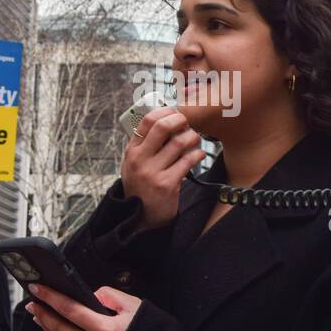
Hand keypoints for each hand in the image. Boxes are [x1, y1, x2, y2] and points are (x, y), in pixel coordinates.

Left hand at [23, 282, 140, 330]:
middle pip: (59, 328)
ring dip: (47, 328)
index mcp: (106, 330)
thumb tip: (93, 296)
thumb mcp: (137, 307)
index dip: (50, 297)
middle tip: (32, 302)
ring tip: (38, 316)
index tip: (37, 287)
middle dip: (43, 314)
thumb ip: (112, 296)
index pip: (69, 309)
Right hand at [120, 106, 205, 228]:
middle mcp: (139, 160)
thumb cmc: (141, 187)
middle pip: (163, 127)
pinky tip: (199, 155)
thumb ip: (146, 145)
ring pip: (179, 143)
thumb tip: (167, 120)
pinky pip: (188, 161)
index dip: (164, 112)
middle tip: (188, 123)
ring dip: (192, 137)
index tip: (175, 113)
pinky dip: (198, 154)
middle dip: (180, 120)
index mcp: (131, 151)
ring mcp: (153, 172)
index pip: (146, 121)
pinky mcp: (167, 184)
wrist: (141, 218)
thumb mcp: (134, 164)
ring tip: (195, 139)